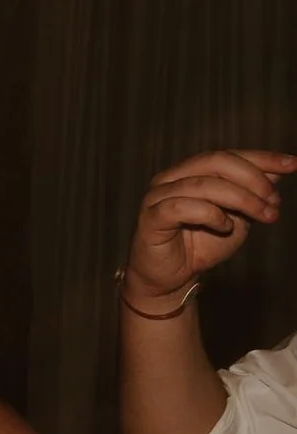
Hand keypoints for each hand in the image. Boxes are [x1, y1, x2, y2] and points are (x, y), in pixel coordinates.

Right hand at [125, 149, 296, 301]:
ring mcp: (157, 196)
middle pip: (215, 161)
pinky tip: (225, 226)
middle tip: (274, 200)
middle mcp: (171, 178)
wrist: (172, 278)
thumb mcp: (238, 216)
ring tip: (264, 216)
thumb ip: (252, 193)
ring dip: (242, 200)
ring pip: (204, 185)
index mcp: (190, 172)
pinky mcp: (151, 217)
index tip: (291, 164)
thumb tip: (278, 171)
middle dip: (253, 179)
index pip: (227, 155)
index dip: (260, 158)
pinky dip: (211, 214)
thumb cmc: (201, 245)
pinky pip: (182, 207)